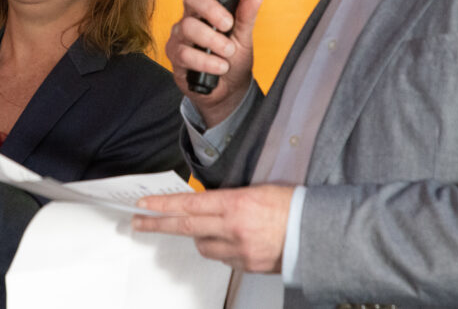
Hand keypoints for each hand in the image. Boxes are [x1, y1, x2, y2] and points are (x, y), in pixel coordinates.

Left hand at [133, 185, 293, 272]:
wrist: (318, 234)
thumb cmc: (293, 206)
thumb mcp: (258, 190)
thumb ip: (229, 199)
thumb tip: (208, 204)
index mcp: (236, 204)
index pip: (190, 203)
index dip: (163, 205)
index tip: (145, 205)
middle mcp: (233, 228)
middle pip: (185, 226)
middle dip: (158, 224)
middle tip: (139, 222)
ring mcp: (239, 250)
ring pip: (203, 246)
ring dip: (199, 237)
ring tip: (209, 228)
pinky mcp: (247, 266)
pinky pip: (223, 258)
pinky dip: (222, 249)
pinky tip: (234, 241)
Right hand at [165, 0, 263, 125]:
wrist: (228, 90)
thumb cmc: (233, 58)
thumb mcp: (244, 37)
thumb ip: (246, 17)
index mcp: (205, 7)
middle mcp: (189, 17)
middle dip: (211, 9)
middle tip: (228, 25)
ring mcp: (180, 36)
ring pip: (188, 27)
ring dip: (212, 41)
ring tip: (229, 53)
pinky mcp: (175, 57)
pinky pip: (185, 54)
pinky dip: (206, 61)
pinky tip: (220, 67)